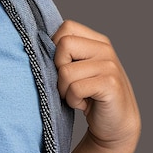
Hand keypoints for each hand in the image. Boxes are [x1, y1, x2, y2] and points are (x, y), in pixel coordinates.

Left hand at [53, 20, 140, 150]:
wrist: (116, 125)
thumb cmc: (89, 95)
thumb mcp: (78, 68)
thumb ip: (65, 53)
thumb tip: (37, 43)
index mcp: (97, 41)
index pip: (66, 27)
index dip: (55, 46)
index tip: (61, 65)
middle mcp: (105, 49)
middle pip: (64, 44)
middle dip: (58, 68)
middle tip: (69, 83)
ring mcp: (110, 66)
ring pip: (66, 71)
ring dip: (64, 90)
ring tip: (77, 96)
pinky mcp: (110, 85)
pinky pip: (75, 88)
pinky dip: (73, 100)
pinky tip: (84, 104)